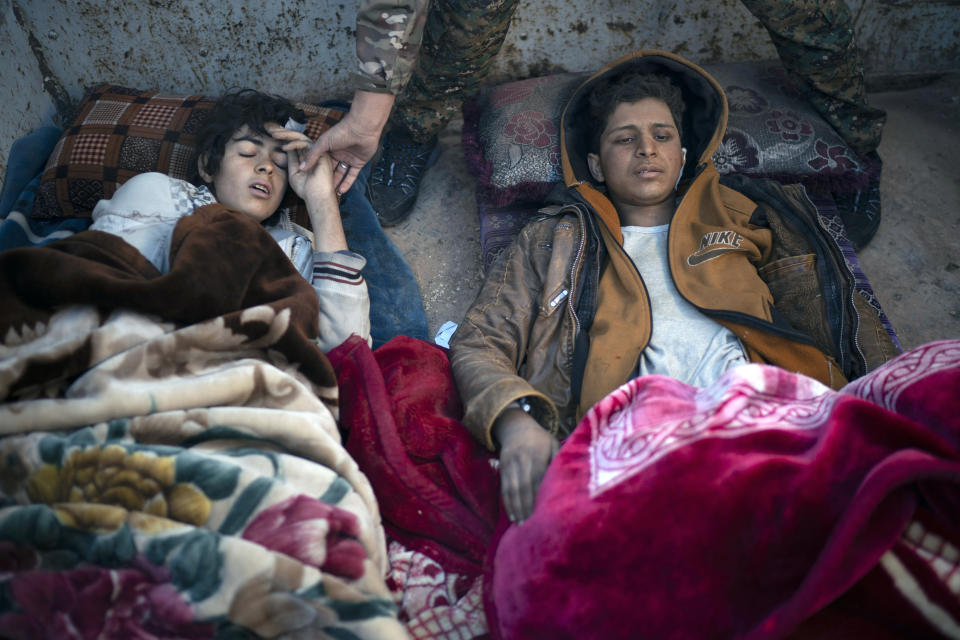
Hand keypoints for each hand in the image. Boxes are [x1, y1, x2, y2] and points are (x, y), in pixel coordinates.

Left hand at [268, 126, 336, 208]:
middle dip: (284, 132)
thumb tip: (285, 148)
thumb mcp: (294, 173)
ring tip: (274, 135)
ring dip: (287, 135)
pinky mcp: (321, 154)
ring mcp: (318, 153)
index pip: (296, 144)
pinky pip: (306, 144)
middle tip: (271, 129)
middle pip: (298, 138)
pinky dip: (294, 144)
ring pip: (302, 138)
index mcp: (308, 158)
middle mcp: (314, 154)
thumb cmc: (306, 190)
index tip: (272, 135)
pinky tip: (284, 148)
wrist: (317, 198)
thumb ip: (291, 160)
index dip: (285, 138)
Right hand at [300, 91, 394, 195]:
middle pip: (331, 170)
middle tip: (320, 191)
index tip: (310, 182)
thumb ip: (312, 156)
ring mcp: (349, 159)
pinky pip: (352, 175)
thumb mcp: (323, 143)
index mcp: (328, 148)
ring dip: (336, 183)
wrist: (362, 128)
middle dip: (327, 180)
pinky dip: (347, 183)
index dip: (316, 172)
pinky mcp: (358, 163)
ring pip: (341, 174)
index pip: (321, 162)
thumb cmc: (341, 132)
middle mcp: (338, 154)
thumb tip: (301, 168)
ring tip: (330, 194)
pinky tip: (341, 191)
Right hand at [494, 409, 559, 524]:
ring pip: (512, 488)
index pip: (537, 476)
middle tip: (532, 524)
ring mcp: (510, 463)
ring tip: (522, 525)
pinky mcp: (502, 468)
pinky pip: (504, 488)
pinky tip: (513, 516)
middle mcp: (521, 457)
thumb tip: (569, 479)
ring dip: (516, 508)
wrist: (516, 426)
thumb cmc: (541, 440)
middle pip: (523, 485)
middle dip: (527, 506)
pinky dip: (508, 503)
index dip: (539, 495)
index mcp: (537, 452)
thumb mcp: (553, 443)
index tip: (544, 512)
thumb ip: (559, 459)